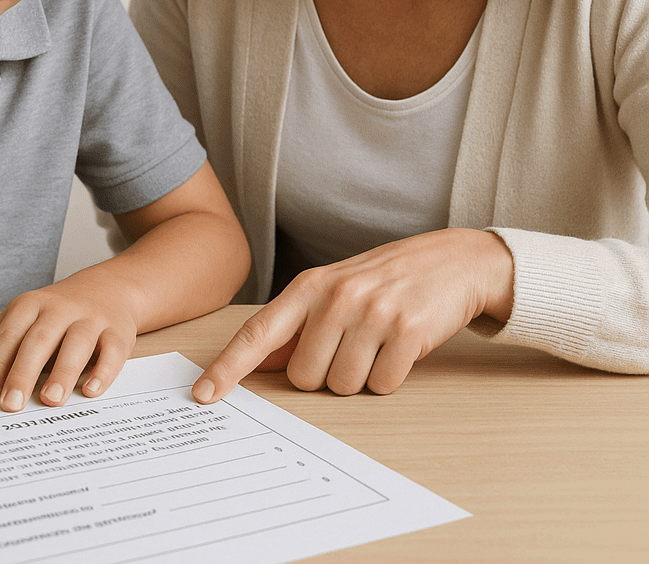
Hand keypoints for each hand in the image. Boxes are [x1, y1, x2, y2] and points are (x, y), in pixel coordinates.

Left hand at [0, 272, 138, 411]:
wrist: (109, 288)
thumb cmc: (59, 310)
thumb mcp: (24, 315)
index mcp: (33, 305)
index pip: (10, 333)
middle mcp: (61, 309)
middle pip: (40, 339)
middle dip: (23, 372)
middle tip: (11, 404)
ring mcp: (91, 320)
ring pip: (77, 343)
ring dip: (63, 372)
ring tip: (49, 399)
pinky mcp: (118, 333)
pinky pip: (112, 351)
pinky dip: (104, 371)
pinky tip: (92, 390)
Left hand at [192, 229, 513, 401]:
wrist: (452, 261)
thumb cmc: (383, 280)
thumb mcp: (333, 291)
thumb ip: (294, 327)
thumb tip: (256, 364)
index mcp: (309, 286)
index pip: (257, 333)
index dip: (228, 367)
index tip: (203, 394)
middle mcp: (335, 297)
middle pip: (304, 376)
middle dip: (324, 374)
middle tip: (350, 346)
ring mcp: (372, 313)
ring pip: (342, 386)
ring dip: (359, 377)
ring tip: (376, 343)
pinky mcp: (408, 332)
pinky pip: (382, 385)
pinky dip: (389, 377)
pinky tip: (399, 348)